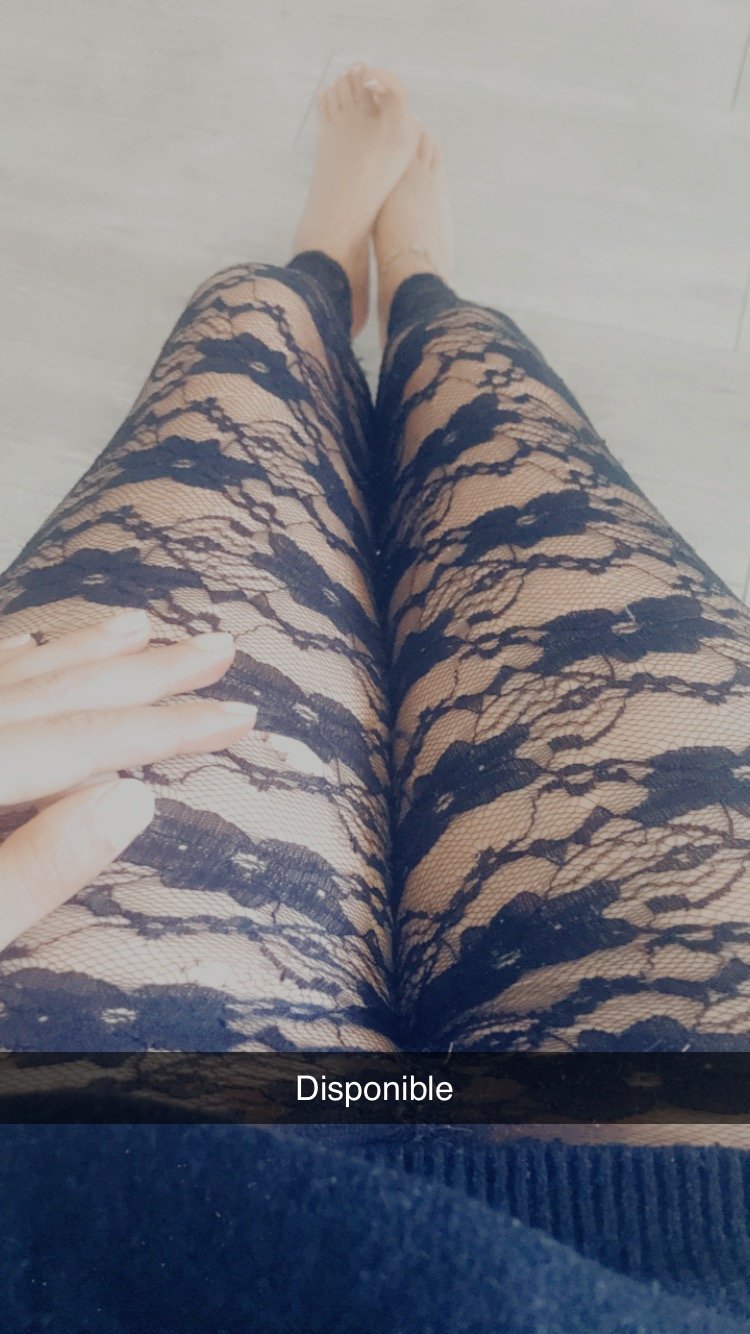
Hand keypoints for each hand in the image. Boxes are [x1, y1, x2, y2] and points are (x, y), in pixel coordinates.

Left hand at [0, 609, 256, 951]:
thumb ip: (33, 871)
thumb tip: (135, 801)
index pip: (82, 745)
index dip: (167, 728)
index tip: (242, 711)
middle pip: (55, 696)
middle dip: (143, 672)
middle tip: (218, 645)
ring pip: (15, 678)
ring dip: (81, 653)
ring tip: (141, 623)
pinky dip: (10, 661)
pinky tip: (32, 643)